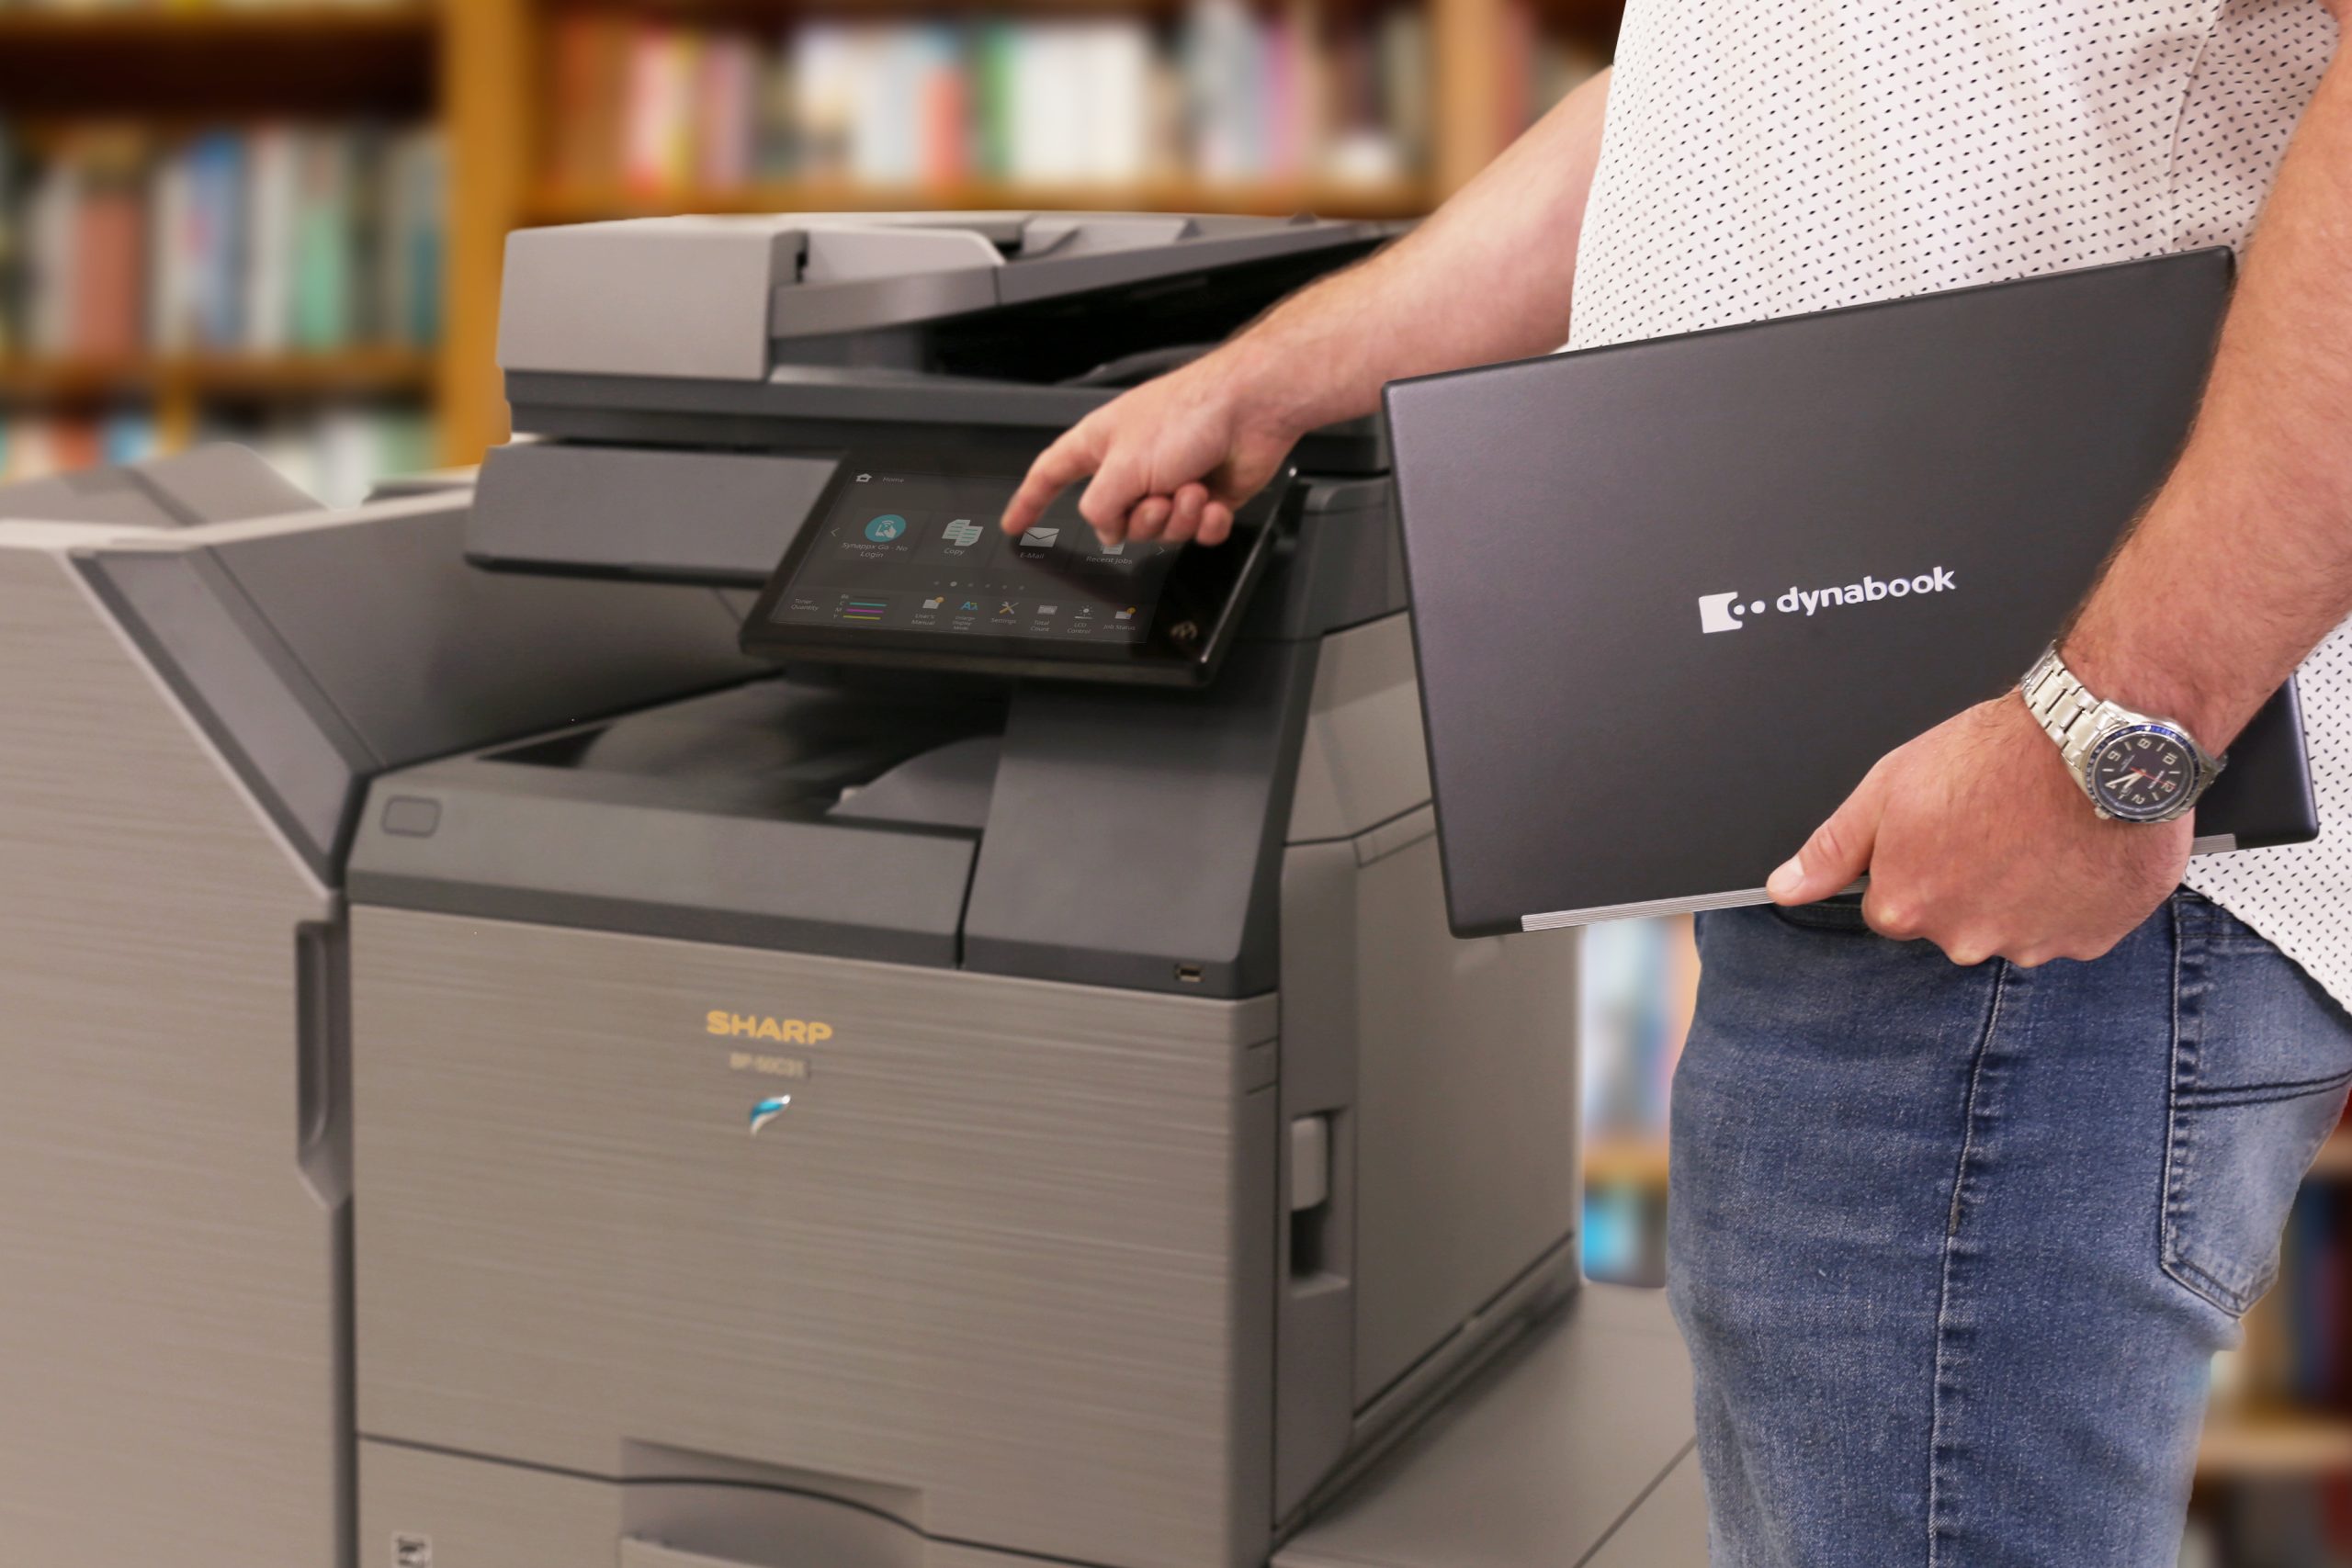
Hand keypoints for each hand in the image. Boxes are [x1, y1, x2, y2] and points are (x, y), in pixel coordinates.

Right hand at [1000, 347, 1304, 548]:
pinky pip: (1195, 532)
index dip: (1029, 501)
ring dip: (1178, 516)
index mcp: (1102, 445)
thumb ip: (1099, 506)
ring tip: (1192, 487)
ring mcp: (1170, 481)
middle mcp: (1133, 464)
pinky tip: (1213, 500)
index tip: (1015, 524)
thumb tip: (1104, 528)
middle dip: (1142, 518)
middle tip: (1158, 497)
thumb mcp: (1123, 466)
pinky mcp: (1205, 497)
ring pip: (1159, 531)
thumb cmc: (1191, 413)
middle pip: (1116, 520)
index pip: (1050, 475)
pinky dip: (1206, 522)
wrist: (1253, 408)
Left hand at [1766, 695, 2190, 965]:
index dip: (1916, 863)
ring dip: (2024, 891)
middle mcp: (1964, 939)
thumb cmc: (1993, 756)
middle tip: (1993, 824)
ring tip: (2039, 832)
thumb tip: (1786, 887)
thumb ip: (1833, 850)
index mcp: (1906, 906)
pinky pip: (2072, 926)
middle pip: (1954, 920)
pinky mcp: (2091, 939)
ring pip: (2014, 925)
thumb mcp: (1887, 789)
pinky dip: (2073, 896)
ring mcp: (2032, 943)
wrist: (2092, 742)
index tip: (1942, 830)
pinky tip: (2075, 849)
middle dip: (1968, 882)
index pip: (1893, 906)